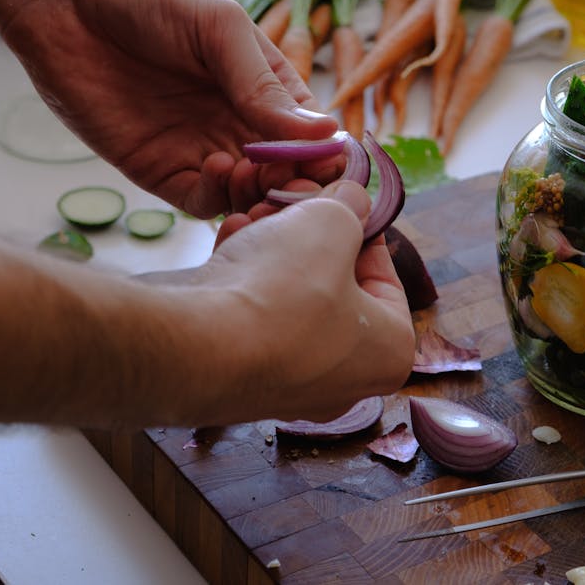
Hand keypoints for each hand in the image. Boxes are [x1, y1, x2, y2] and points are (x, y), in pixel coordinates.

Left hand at [0, 0, 337, 216]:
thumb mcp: (220, 29)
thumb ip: (262, 85)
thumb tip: (323, 134)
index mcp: (267, 88)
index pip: (312, 135)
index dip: (324, 153)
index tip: (326, 159)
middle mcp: (240, 124)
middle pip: (286, 174)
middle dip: (295, 182)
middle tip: (292, 178)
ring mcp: (201, 149)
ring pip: (248, 195)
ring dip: (259, 194)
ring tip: (252, 173)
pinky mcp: (160, 170)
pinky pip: (201, 200)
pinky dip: (218, 196)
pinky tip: (218, 168)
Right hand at [145, 181, 414, 423]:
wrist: (196, 348)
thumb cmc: (284, 289)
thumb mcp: (331, 223)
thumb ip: (349, 205)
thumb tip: (351, 199)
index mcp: (388, 353)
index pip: (384, 276)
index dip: (360, 227)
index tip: (339, 198)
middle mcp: (345, 380)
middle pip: (332, 284)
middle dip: (306, 234)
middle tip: (291, 199)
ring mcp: (287, 385)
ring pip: (287, 296)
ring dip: (270, 247)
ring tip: (254, 214)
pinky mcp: (237, 378)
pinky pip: (250, 317)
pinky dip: (241, 276)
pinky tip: (230, 239)